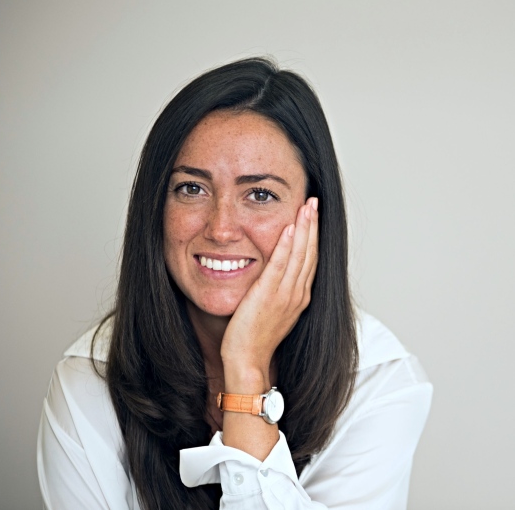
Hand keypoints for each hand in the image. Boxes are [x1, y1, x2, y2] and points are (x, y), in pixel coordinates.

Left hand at [220, 197, 318, 385]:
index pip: (310, 259)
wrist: (247, 360)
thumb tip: (276, 274)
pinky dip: (287, 246)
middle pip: (310, 252)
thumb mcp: (273, 311)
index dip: (313, 235)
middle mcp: (297, 294)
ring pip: (300, 255)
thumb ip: (278, 291)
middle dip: (313, 225)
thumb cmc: (255, 338)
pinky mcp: (269, 296)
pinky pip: (280, 266)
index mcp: (299, 296)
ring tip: (307, 206)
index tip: (313, 215)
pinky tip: (290, 228)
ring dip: (305, 228)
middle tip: (314, 201)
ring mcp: (285, 295)